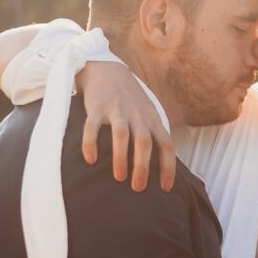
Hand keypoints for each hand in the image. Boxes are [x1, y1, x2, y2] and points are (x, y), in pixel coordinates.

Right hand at [76, 61, 177, 191]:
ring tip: (119, 178)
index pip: (166, 144)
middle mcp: (137, 115)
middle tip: (138, 188)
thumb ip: (154, 134)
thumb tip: (161, 167)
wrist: (107, 69)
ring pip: (121, 134)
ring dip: (120, 157)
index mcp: (152, 119)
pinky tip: (90, 160)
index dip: (168, 167)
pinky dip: (90, 143)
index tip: (165, 189)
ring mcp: (116, 110)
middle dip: (143, 166)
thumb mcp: (148, 113)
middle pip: (144, 142)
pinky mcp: (96, 107)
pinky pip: (92, 126)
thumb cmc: (130, 100)